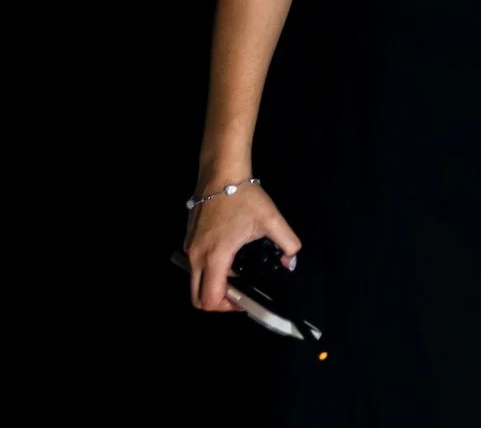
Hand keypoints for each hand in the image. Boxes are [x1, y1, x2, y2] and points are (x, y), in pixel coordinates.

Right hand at [183, 180, 300, 313]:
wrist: (221, 173)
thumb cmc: (244, 197)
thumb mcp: (272, 219)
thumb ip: (288, 243)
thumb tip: (291, 263)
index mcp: (215, 256)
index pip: (211, 298)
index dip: (228, 307)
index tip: (245, 300)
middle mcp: (197, 257)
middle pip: (197, 297)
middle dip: (218, 302)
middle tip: (239, 294)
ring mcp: (190, 248)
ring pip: (195, 282)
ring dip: (213, 286)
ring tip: (237, 276)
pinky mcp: (189, 240)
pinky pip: (196, 266)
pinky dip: (208, 271)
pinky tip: (229, 258)